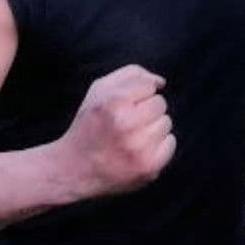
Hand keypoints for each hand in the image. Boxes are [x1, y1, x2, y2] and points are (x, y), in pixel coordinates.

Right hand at [54, 65, 175, 198]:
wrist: (74, 169)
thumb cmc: (90, 124)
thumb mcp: (99, 90)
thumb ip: (131, 74)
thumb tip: (160, 82)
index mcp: (113, 102)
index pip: (149, 85)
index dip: (137, 95)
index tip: (123, 106)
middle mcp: (127, 124)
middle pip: (160, 104)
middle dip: (146, 110)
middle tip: (126, 123)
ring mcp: (139, 148)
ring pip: (166, 123)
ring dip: (152, 128)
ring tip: (131, 137)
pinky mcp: (149, 167)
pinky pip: (170, 143)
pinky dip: (159, 145)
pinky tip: (139, 150)